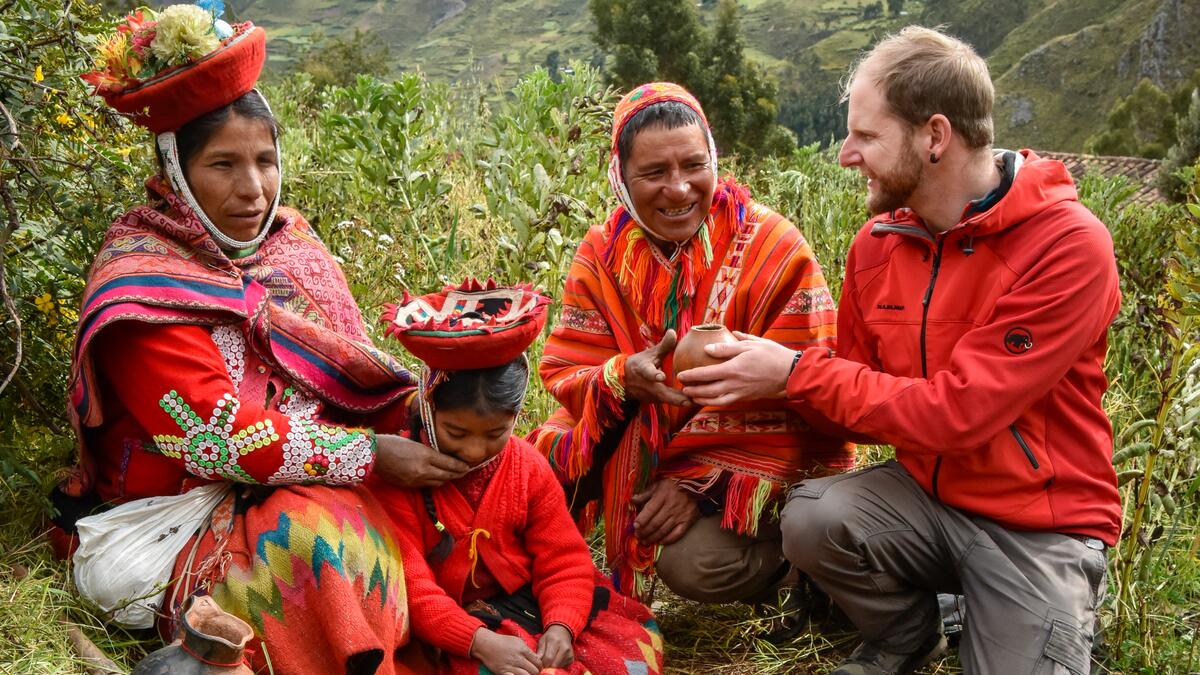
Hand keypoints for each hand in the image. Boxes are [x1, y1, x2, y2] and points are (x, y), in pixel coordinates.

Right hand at [373, 434, 469, 487]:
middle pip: (447, 475)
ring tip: (453, 476)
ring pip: (438, 482)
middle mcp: (423, 469)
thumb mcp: (415, 443)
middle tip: (465, 472)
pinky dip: (434, 482)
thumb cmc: (393, 443)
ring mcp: (416, 479)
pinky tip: (438, 479)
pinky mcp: (409, 486)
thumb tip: (440, 456)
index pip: (449, 463)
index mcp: (425, 455)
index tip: (467, 466)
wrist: (374, 455)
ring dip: (447, 479)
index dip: (460, 466)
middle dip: (457, 474)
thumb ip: (429, 451)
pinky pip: (427, 485)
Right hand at [469, 628, 541, 674]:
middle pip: (534, 671)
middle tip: (533, 672)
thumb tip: (535, 657)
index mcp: (523, 650)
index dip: (540, 666)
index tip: (538, 667)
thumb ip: (527, 649)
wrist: (486, 644)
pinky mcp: (504, 672)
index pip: (538, 662)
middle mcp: (518, 659)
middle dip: (535, 672)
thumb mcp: (517, 641)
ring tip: (526, 674)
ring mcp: (511, 667)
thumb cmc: (502, 641)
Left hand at [536, 624, 574, 668]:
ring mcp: (569, 654)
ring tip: (550, 659)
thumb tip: (537, 662)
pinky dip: (557, 665)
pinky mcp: (572, 659)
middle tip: (544, 662)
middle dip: (547, 666)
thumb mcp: (542, 640)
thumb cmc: (550, 637)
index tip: (540, 663)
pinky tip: (556, 659)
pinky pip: (562, 667)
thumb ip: (539, 652)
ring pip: (558, 667)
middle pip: (554, 664)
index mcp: (555, 641)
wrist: (562, 633)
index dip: (542, 663)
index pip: (548, 658)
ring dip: (552, 666)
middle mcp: (564, 648)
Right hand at [624, 330, 691, 406]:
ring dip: (681, 402)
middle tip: (690, 399)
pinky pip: (668, 403)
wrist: (624, 381)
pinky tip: (695, 402)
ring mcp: (649, 395)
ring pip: (667, 400)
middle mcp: (646, 385)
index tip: (661, 376)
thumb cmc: (640, 364)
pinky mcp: (655, 402)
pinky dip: (680, 403)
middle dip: (675, 397)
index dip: (654, 374)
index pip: (647, 372)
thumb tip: (673, 331)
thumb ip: (663, 345)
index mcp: (643, 370)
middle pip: (661, 393)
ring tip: (697, 401)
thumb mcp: (650, 353)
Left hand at [631, 479, 699, 544]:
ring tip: (645, 541)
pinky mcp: (688, 521)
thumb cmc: (674, 485)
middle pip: (655, 523)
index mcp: (663, 496)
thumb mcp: (658, 485)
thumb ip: (645, 494)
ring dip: (652, 538)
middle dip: (644, 531)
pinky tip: (660, 542)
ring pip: (664, 530)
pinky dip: (667, 540)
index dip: (641, 520)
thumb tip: (632, 500)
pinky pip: (677, 534)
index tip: (635, 526)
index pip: (650, 510)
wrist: (697, 487)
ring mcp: (680, 515)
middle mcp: (671, 507)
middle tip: (638, 536)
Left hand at [677, 332, 793, 405]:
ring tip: (691, 397)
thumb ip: (728, 347)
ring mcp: (740, 393)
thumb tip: (708, 347)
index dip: (691, 376)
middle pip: (708, 390)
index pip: (706, 373)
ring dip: (701, 399)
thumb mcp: (751, 344)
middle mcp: (734, 384)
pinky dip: (715, 403)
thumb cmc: (772, 355)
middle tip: (682, 388)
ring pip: (716, 400)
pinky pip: (726, 402)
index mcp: (733, 369)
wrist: (791, 373)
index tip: (680, 375)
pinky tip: (710, 400)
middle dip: (693, 390)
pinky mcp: (746, 398)